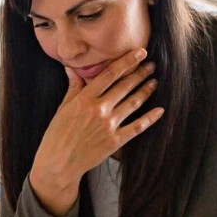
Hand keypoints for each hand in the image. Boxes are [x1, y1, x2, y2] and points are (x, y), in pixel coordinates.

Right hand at [27, 47, 163, 213]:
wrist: (59, 163)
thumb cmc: (57, 135)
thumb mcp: (62, 108)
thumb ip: (73, 88)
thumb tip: (72, 69)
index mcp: (84, 99)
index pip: (110, 74)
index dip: (127, 61)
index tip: (140, 52)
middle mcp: (99, 110)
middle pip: (125, 86)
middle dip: (140, 73)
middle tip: (152, 65)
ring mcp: (109, 126)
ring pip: (133, 103)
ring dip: (146, 90)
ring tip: (154, 81)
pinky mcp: (115, 141)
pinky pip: (137, 127)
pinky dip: (150, 118)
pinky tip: (160, 110)